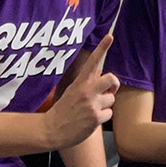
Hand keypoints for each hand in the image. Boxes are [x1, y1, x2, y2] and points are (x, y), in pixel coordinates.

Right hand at [44, 35, 119, 149]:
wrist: (50, 130)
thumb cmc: (62, 111)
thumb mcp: (71, 92)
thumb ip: (85, 84)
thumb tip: (99, 76)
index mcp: (79, 83)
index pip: (92, 62)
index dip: (102, 48)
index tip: (110, 36)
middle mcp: (87, 91)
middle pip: (111, 78)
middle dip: (114, 84)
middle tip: (109, 91)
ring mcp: (92, 104)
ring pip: (111, 99)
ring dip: (105, 106)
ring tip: (91, 111)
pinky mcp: (96, 118)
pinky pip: (109, 114)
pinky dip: (103, 118)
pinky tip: (90, 121)